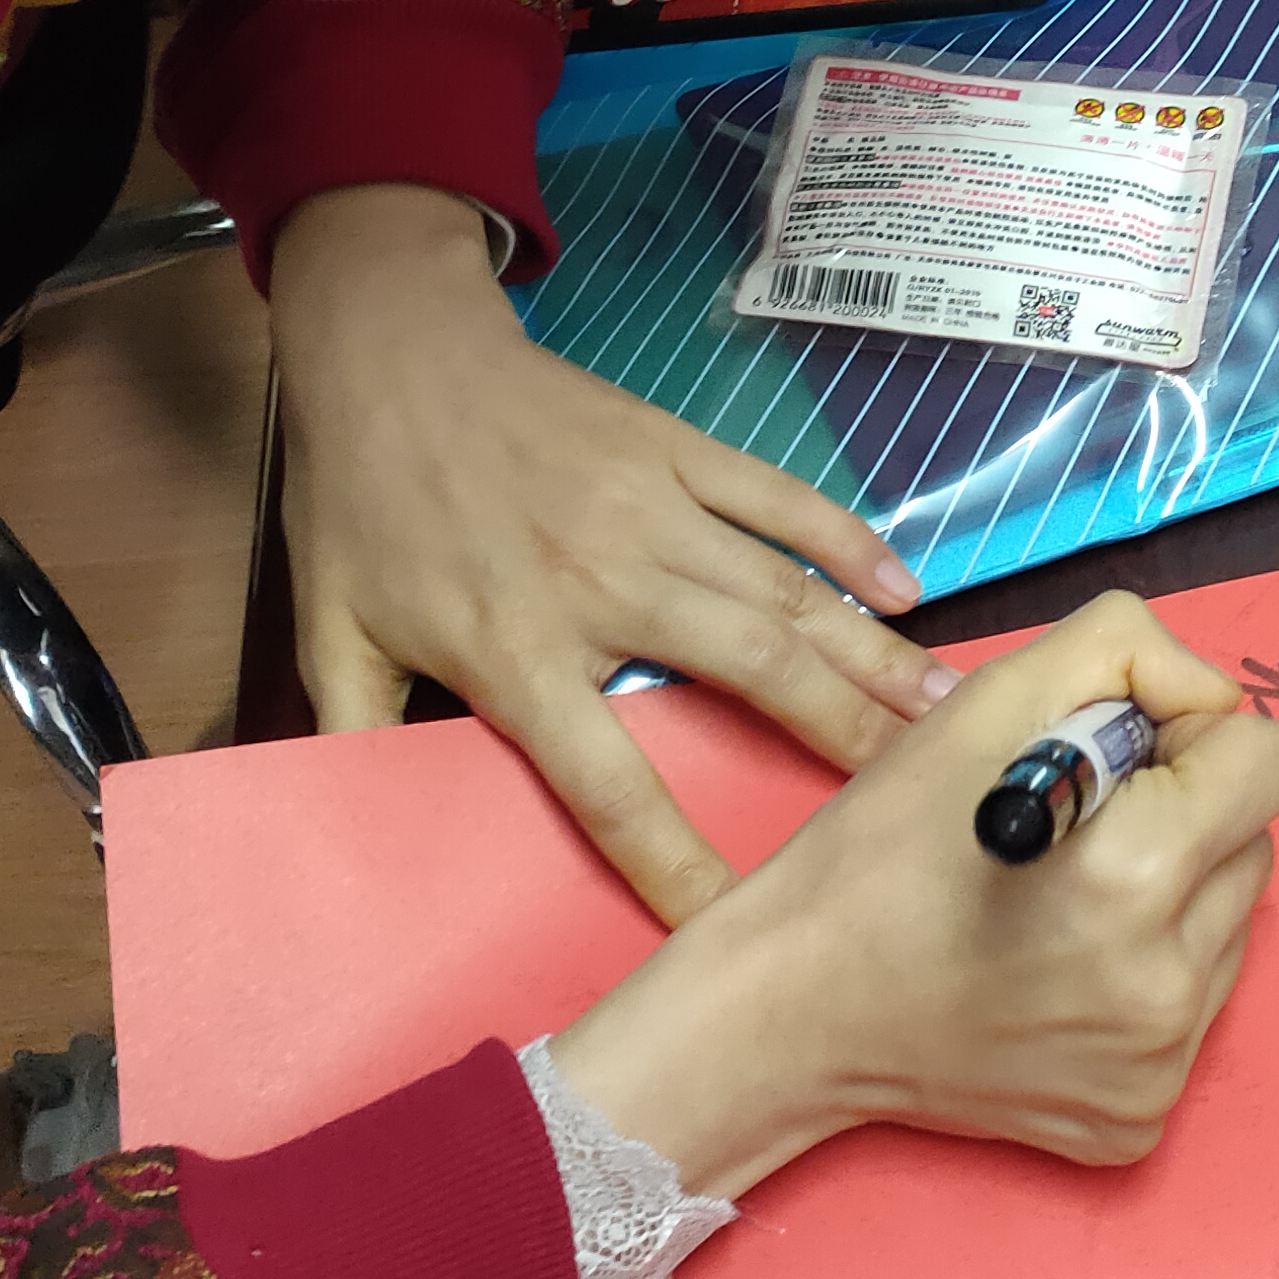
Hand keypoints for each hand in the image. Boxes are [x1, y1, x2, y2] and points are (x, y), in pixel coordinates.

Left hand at [271, 182, 941, 920]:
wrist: (389, 352)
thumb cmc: (361, 501)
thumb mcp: (331, 632)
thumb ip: (351, 736)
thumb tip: (357, 835)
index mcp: (516, 650)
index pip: (613, 787)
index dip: (678, 867)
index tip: (740, 926)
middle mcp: (606, 584)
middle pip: (752, 677)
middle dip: (843, 744)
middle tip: (923, 803)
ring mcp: (655, 510)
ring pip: (786, 596)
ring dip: (871, 657)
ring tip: (947, 714)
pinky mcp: (679, 451)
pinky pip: (780, 501)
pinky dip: (848, 544)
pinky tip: (906, 592)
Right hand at [544, 594, 1278, 1199]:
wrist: (796, 1012)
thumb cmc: (879, 851)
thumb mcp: (989, 701)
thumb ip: (1124, 651)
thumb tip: (1215, 696)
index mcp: (1133, 876)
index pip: (1269, 762)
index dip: (1189, 739)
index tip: (1113, 759)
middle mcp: (1164, 989)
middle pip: (1255, 845)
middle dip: (1185, 818)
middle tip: (1076, 832)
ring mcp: (1158, 1068)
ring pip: (1229, 928)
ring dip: (1173, 896)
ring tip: (1062, 904)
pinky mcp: (1141, 1120)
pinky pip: (1193, 1012)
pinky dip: (1143, 978)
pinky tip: (1057, 975)